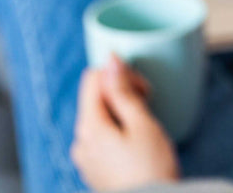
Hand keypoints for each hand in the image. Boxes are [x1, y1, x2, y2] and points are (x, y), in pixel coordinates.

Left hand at [71, 55, 178, 190]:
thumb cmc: (151, 169)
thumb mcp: (142, 125)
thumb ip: (124, 91)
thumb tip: (111, 61)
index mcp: (89, 127)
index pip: (94, 79)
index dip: (120, 75)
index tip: (144, 90)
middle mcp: (81, 141)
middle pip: (95, 98)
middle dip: (123, 94)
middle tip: (149, 105)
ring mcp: (85, 158)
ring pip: (99, 118)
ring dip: (121, 113)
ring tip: (146, 128)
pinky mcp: (94, 171)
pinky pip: (101, 139)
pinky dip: (118, 132)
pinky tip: (137, 145)